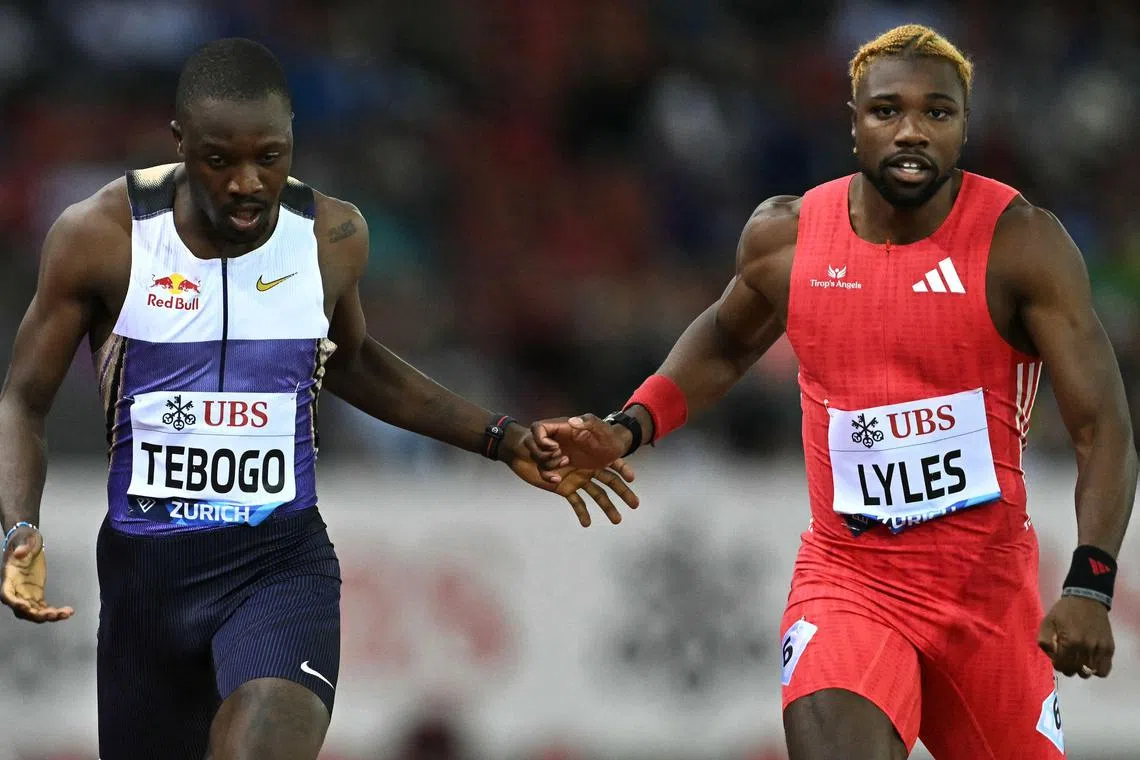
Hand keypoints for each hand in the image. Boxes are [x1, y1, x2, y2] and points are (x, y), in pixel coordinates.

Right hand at [1, 527, 73, 622]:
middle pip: (21, 609)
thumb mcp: (25, 539)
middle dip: (35, 614)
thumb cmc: (25, 539)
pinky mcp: (36, 595)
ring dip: (48, 616)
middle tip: (52, 614)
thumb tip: (19, 553)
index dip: (14, 602)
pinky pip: (43, 608)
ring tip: (66, 614)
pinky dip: (54, 612)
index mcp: (10, 577)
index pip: (6, 594)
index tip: (25, 607)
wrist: (28, 543)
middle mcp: (16, 590)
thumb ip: (23, 546)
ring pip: (33, 612)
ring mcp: (26, 594)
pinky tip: (68, 612)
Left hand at [503, 428, 637, 526]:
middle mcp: (587, 467)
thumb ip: (560, 426)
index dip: (622, 468)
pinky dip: (582, 513)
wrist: (522, 449)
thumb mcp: (551, 426)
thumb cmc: (539, 436)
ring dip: (608, 508)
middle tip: (635, 505)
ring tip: (617, 520)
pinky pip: (576, 502)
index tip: (631, 478)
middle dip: (623, 492)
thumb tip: (574, 423)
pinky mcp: (565, 488)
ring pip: (597, 495)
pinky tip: (587, 523)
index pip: (611, 461)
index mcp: (588, 453)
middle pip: (610, 481)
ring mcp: (577, 479)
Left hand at [1037, 595, 1113, 677]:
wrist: (1087, 598)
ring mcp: (1099, 648)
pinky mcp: (1109, 648)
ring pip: (1089, 672)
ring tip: (1078, 660)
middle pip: (1075, 670)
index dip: (1057, 665)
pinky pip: (1104, 669)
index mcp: (1070, 641)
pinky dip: (1097, 670)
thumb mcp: (1047, 621)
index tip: (1057, 659)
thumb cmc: (1064, 610)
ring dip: (1082, 670)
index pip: (1062, 665)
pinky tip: (1090, 662)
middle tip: (1066, 659)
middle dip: (1068, 668)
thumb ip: (1044, 641)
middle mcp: (1086, 647)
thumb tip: (1052, 657)